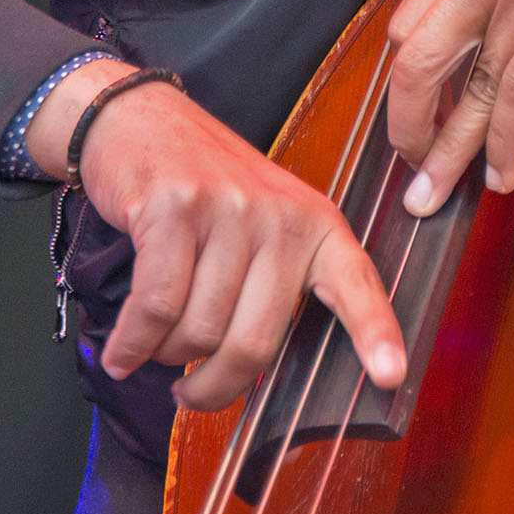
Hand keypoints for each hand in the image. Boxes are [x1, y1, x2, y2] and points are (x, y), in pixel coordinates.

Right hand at [28, 61, 405, 411]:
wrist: (142, 120)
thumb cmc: (202, 186)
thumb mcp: (263, 221)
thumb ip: (274, 282)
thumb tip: (249, 371)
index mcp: (315, 224)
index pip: (354, 282)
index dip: (374, 333)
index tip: (391, 376)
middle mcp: (280, 215)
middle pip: (253, 343)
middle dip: (214, 386)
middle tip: (191, 393)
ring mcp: (228, 208)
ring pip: (197, 332)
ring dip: (165, 355)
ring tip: (153, 343)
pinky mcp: (175, 208)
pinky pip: (155, 307)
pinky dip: (132, 343)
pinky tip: (122, 351)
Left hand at [385, 0, 513, 210]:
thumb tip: (479, 21)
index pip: (407, 25)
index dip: (403, 83)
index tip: (412, 116)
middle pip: (419, 63)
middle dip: (407, 127)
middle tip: (410, 171)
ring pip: (472, 91)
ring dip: (450, 153)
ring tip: (436, 197)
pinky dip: (508, 140)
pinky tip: (502, 171)